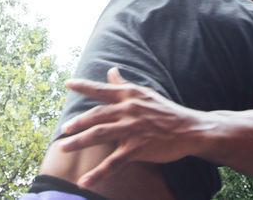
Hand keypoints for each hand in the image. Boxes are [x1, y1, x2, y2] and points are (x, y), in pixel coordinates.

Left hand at [59, 67, 210, 188]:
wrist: (189, 129)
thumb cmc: (165, 110)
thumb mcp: (145, 93)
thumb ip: (124, 85)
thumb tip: (111, 71)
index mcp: (129, 95)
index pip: (102, 89)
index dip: (84, 86)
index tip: (68, 84)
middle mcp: (128, 110)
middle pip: (96, 115)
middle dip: (78, 122)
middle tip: (64, 129)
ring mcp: (132, 129)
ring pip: (100, 135)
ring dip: (79, 142)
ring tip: (63, 148)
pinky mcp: (137, 148)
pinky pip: (113, 162)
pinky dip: (98, 173)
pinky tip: (84, 181)